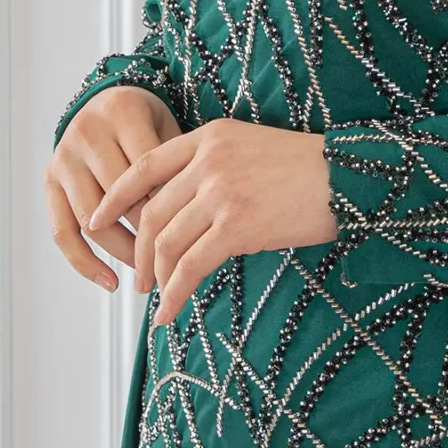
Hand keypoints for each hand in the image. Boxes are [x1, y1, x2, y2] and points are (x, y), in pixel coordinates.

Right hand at [46, 86, 180, 290]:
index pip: (146, 172)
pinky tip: (110, 282)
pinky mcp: (49, 182)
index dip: (168, 206)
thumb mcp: (168, 129)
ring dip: (121, 252)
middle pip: (118, 198)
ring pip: (91, 220)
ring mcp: (63, 158)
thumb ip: (175, 166)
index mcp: (121, 112)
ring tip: (148, 272)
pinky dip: (85, 263)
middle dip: (147, 234)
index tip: (191, 234)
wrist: (108, 100)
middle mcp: (86, 132)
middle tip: (174, 261)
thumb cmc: (148, 122)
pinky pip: (62, 232)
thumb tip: (191, 222)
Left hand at [87, 120, 337, 326]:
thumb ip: (213, 168)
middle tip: (140, 277)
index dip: (116, 196)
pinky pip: (191, 265)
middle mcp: (208, 161)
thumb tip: (184, 212)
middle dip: (138, 250)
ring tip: (156, 297)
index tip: (98, 219)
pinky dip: (175, 292)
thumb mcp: (251, 149)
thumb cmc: (307, 169)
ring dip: (156, 275)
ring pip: (166, 241)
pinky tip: (170, 310)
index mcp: (209, 137)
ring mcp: (220, 192)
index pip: (145, 166)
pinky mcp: (236, 225)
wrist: (349, 177)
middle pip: (152, 212)